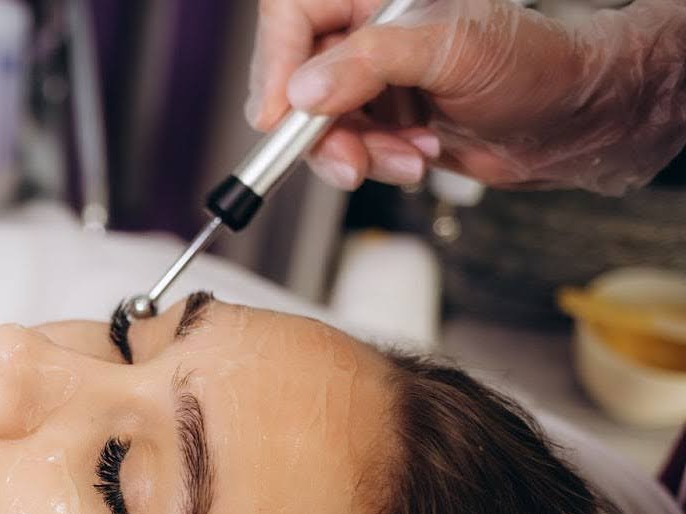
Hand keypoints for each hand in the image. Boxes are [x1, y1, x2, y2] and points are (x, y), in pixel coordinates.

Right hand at [245, 0, 685, 194]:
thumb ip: (370, 64)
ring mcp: (369, 79)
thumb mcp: (452, 52)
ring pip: (315, 125)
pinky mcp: (377, 120)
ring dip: (355, 154)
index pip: (292, 16)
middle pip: (295, 79)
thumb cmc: (534, 65)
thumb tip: (301, 93)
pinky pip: (343, 150)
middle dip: (321, 129)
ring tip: (406, 158)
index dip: (275, 65)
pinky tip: (415, 156)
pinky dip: (374, 163)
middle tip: (349, 159)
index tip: (279, 114)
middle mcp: (366, 32)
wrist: (572, 122)